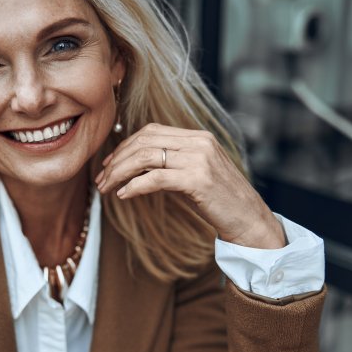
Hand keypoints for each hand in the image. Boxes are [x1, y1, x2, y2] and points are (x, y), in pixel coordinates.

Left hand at [95, 123, 285, 248]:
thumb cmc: (221, 202)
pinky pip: (156, 178)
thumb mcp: (195, 175)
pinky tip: (124, 195)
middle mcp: (199, 143)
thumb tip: (135, 168)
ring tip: (107, 188)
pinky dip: (135, 186)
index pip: (151, 131)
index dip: (125, 146)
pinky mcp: (198, 180)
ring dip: (120, 173)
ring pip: (146, 157)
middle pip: (145, 141)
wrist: (249, 220)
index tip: (109, 164)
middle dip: (117, 160)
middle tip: (101, 179)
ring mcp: (200, 159)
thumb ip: (171, 165)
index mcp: (198, 137)